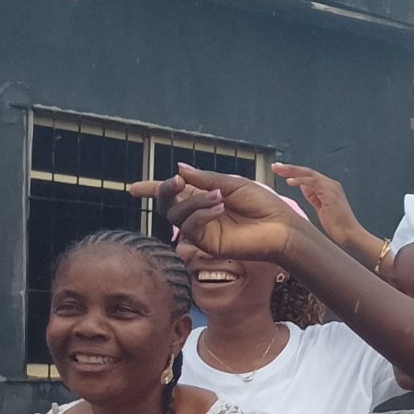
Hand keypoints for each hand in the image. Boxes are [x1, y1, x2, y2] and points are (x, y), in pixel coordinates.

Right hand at [128, 166, 295, 259]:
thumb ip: (204, 179)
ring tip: (218, 197)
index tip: (134, 189)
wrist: (280, 226)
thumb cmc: (262, 204)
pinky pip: (190, 228)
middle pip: (167, 204)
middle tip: (175, 182)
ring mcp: (201, 230)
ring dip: (193, 202)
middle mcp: (198, 214)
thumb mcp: (232, 184)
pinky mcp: (206, 244)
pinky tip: (218, 208)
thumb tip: (179, 169)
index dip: (153, 190)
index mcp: (204, 196)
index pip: (174, 193)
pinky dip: (200, 214)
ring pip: (176, 216)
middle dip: (164, 191)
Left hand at [270, 163, 370, 250]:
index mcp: (328, 187)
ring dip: (292, 171)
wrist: (350, 236)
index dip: (293, 172)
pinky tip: (289, 181)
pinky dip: (300, 180)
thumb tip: (302, 186)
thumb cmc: (337, 226)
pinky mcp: (330, 193)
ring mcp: (331, 187)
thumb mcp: (321, 208)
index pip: (308, 175)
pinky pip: (313, 182)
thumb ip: (313, 196)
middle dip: (289, 168)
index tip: (279, 171)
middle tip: (275, 166)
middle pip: (307, 171)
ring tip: (278, 170)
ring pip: (308, 173)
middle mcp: (331, 184)